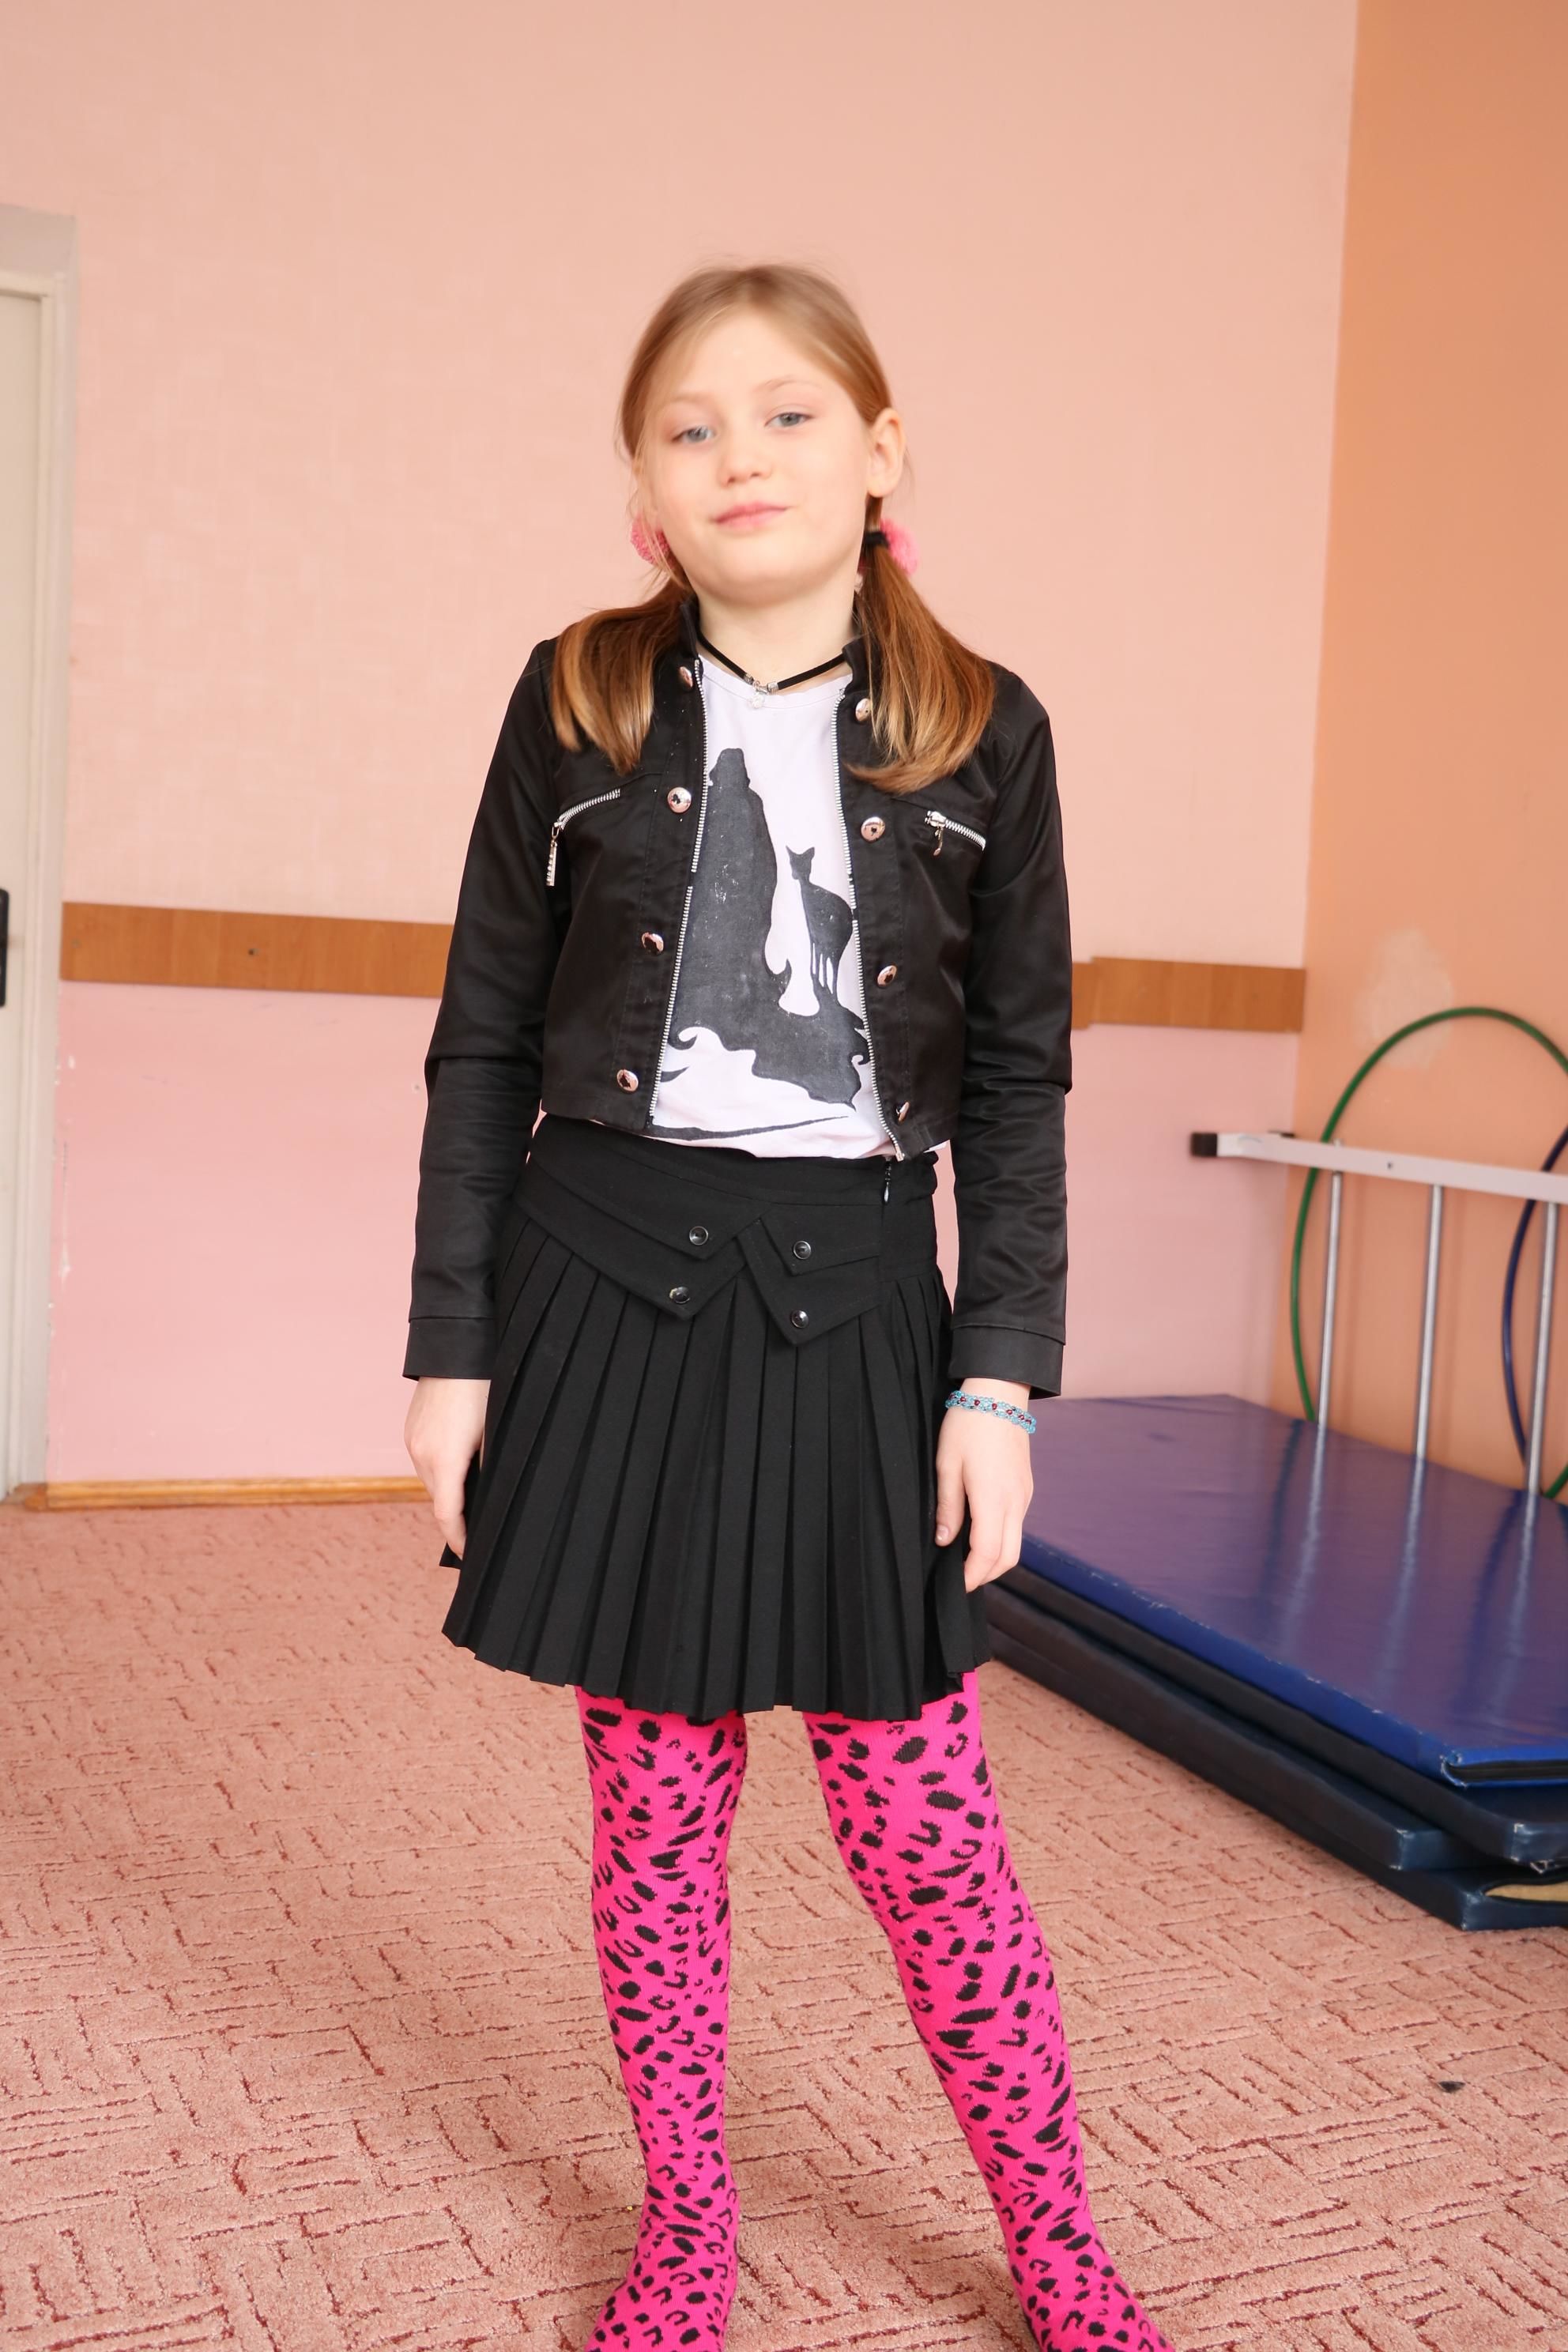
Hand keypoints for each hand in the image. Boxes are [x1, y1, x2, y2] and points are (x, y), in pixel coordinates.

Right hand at [404, 1375, 488, 1558]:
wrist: (455, 1350)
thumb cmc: (485, 1389)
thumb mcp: (496, 1433)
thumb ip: (489, 1468)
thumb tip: (488, 1495)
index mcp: (446, 1460)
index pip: (448, 1515)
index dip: (459, 1539)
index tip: (469, 1554)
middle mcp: (422, 1454)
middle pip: (439, 1500)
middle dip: (457, 1515)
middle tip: (479, 1527)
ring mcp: (412, 1442)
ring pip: (431, 1481)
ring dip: (449, 1490)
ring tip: (472, 1493)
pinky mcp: (410, 1430)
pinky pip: (424, 1461)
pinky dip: (440, 1471)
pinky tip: (459, 1462)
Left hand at [935, 1379, 1033, 1592]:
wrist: (999, 1392)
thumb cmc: (968, 1424)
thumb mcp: (946, 1465)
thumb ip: (948, 1507)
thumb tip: (944, 1541)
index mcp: (993, 1499)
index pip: (988, 1554)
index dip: (972, 1576)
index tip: (955, 1587)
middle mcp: (1015, 1502)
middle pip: (1009, 1557)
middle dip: (986, 1575)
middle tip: (960, 1580)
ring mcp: (1024, 1495)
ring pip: (1015, 1542)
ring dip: (994, 1558)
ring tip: (966, 1559)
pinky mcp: (1025, 1487)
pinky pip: (1016, 1524)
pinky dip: (1001, 1539)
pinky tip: (980, 1533)